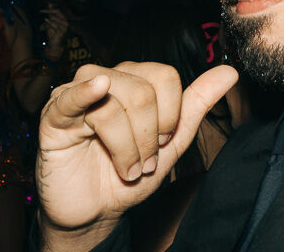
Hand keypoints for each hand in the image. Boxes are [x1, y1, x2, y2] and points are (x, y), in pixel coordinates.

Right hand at [36, 62, 237, 247]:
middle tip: (143, 163)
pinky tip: (96, 90)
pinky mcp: (53, 116)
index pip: (165, 76)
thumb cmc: (131, 172)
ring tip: (125, 168)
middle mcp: (106, 78)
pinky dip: (85, 92)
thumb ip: (196, 104)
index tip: (163, 143)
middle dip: (149, 137)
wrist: (96, 211)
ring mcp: (77, 94)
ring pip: (115, 103)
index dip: (170, 115)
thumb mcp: (171, 141)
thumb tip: (230, 72)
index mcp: (134, 79)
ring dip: (127, 147)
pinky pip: (71, 96)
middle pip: (142, 91)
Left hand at [40, 6, 69, 58]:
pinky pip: (55, 25)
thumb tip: (49, 4)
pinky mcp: (62, 32)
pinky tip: (46, 21)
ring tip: (43, 23)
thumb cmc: (53, 33)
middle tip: (41, 11)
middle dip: (48, 11)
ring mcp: (65, 27)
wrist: (55, 45)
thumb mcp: (51, 22)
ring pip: (55, 18)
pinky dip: (49, 23)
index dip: (50, 8)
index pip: (58, 10)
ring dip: (47, 20)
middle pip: (58, 12)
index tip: (43, 8)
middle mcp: (66, 22)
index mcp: (64, 19)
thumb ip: (51, 14)